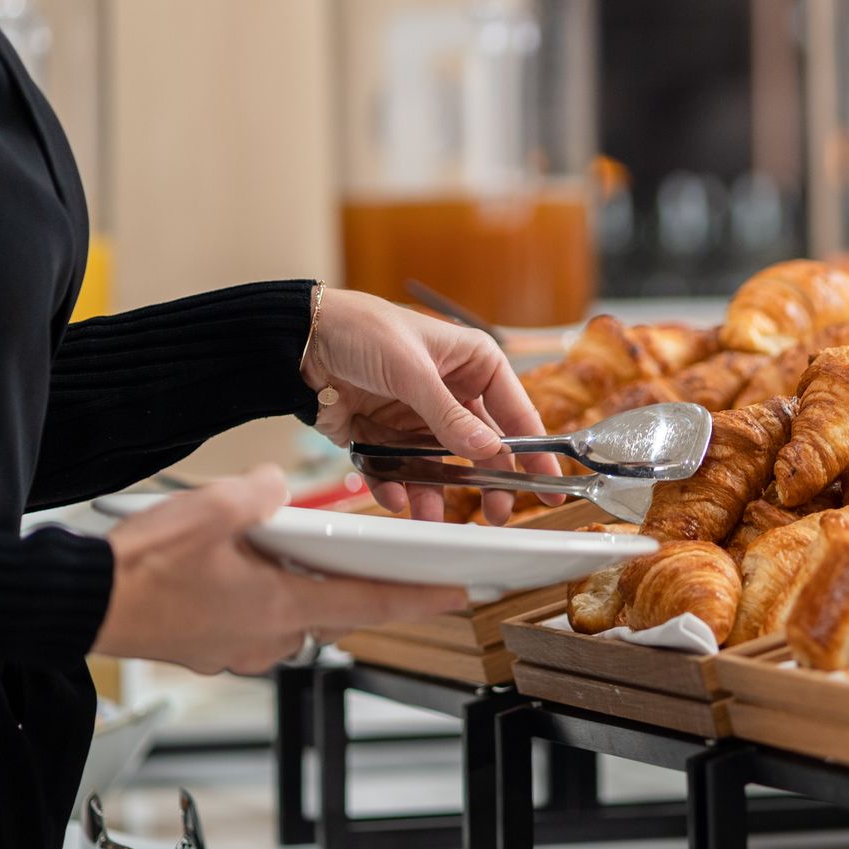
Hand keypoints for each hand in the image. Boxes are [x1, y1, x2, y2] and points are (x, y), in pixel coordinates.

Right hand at [93, 467, 468, 673]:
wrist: (76, 604)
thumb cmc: (139, 567)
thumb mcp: (212, 508)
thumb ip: (262, 493)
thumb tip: (275, 488)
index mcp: (283, 606)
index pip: (373, 603)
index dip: (421, 598)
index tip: (460, 594)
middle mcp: (269, 638)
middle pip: (336, 610)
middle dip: (358, 586)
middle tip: (385, 563)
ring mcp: (238, 650)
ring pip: (294, 616)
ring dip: (303, 589)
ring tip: (295, 553)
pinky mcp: (210, 649)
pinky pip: (255, 622)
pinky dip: (262, 597)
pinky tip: (241, 568)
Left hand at [301, 288, 559, 521]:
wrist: (299, 339)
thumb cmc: (362, 331)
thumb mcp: (410, 370)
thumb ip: (449, 416)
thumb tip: (489, 451)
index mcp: (473, 363)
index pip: (516, 411)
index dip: (535, 450)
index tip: (549, 486)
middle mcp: (452, 392)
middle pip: (482, 447)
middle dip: (487, 482)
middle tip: (496, 514)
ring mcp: (418, 416)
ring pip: (440, 465)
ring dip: (436, 492)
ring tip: (431, 517)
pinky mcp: (386, 434)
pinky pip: (400, 470)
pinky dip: (396, 487)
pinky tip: (393, 497)